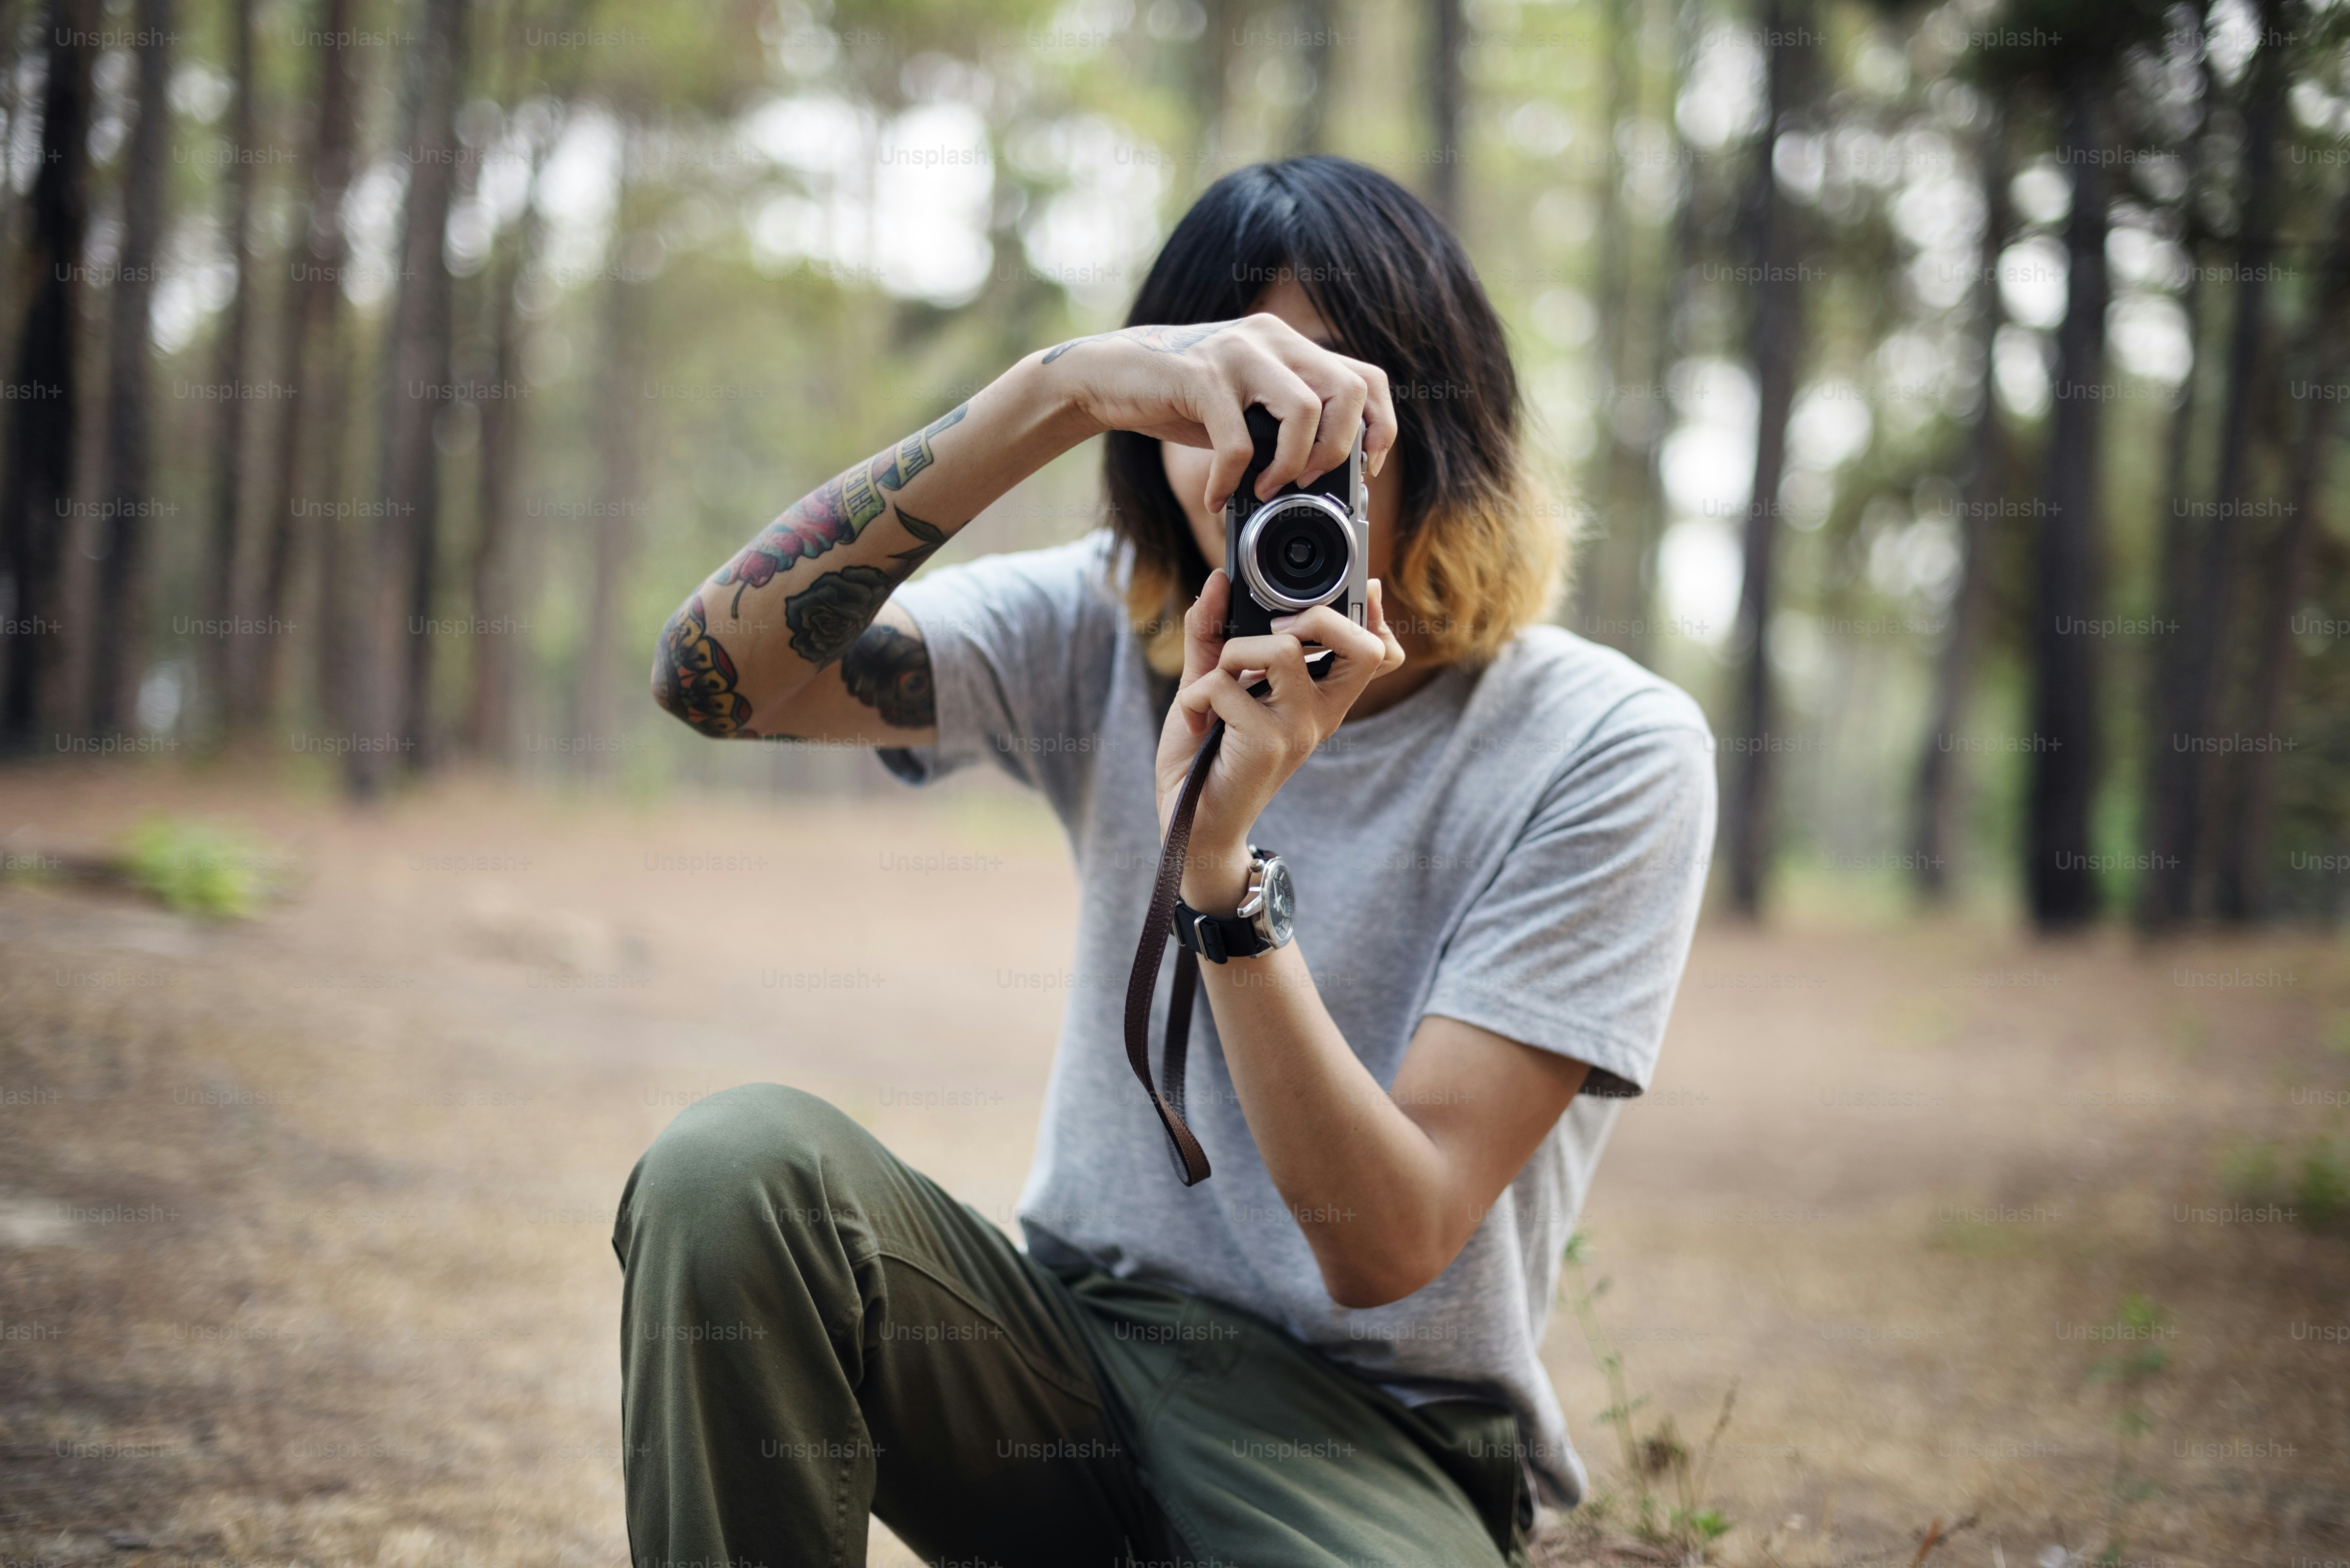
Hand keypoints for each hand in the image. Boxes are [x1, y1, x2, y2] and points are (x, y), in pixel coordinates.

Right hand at [1038, 316, 1398, 509]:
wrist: (1108, 376)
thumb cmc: (1181, 400)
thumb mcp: (1244, 406)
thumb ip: (1282, 423)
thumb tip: (1323, 477)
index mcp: (1290, 346)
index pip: (1366, 377)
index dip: (1379, 427)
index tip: (1364, 468)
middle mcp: (1272, 339)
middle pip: (1348, 391)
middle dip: (1339, 451)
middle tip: (1309, 484)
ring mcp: (1238, 353)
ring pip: (1305, 409)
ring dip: (1293, 464)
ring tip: (1265, 491)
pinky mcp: (1201, 375)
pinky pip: (1237, 440)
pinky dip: (1229, 481)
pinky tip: (1214, 497)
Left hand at [1158, 569, 1407, 913]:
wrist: (1190, 826)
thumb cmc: (1206, 756)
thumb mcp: (1211, 683)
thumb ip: (1213, 632)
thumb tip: (1219, 579)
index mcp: (1321, 700)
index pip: (1377, 654)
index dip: (1374, 615)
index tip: (1361, 588)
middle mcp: (1321, 715)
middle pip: (1358, 644)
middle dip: (1314, 617)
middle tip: (1270, 633)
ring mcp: (1298, 730)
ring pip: (1281, 650)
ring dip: (1230, 654)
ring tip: (1214, 686)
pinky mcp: (1266, 744)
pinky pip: (1224, 684)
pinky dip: (1193, 695)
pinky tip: (1194, 721)